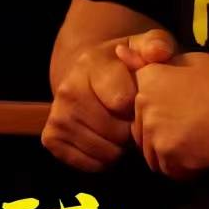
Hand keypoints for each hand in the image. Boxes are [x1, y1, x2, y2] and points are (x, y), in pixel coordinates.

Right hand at [41, 29, 174, 170]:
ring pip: (102, 150)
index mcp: (91, 63)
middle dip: (133, 130)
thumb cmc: (127, 63)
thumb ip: (157, 44)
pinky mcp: (50, 137)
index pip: (122, 100)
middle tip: (137, 120)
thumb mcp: (145, 46)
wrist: (91, 73)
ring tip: (124, 129)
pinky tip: (110, 141)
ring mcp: (56, 114)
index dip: (141, 107)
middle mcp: (68, 89)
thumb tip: (159, 52)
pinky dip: (104, 160)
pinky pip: (87, 163)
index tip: (145, 101)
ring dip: (121, 147)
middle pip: (114, 130)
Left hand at [132, 50, 208, 179]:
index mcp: (147, 81)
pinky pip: (169, 170)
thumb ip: (152, 62)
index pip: (139, 106)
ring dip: (172, 151)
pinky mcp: (170, 159)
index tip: (185, 106)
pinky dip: (185, 167)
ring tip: (200, 139)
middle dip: (164, 132)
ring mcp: (156, 135)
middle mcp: (144, 107)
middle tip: (196, 123)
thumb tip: (117, 52)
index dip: (162, 108)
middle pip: (142, 132)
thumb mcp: (188, 61)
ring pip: (153, 154)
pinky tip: (205, 150)